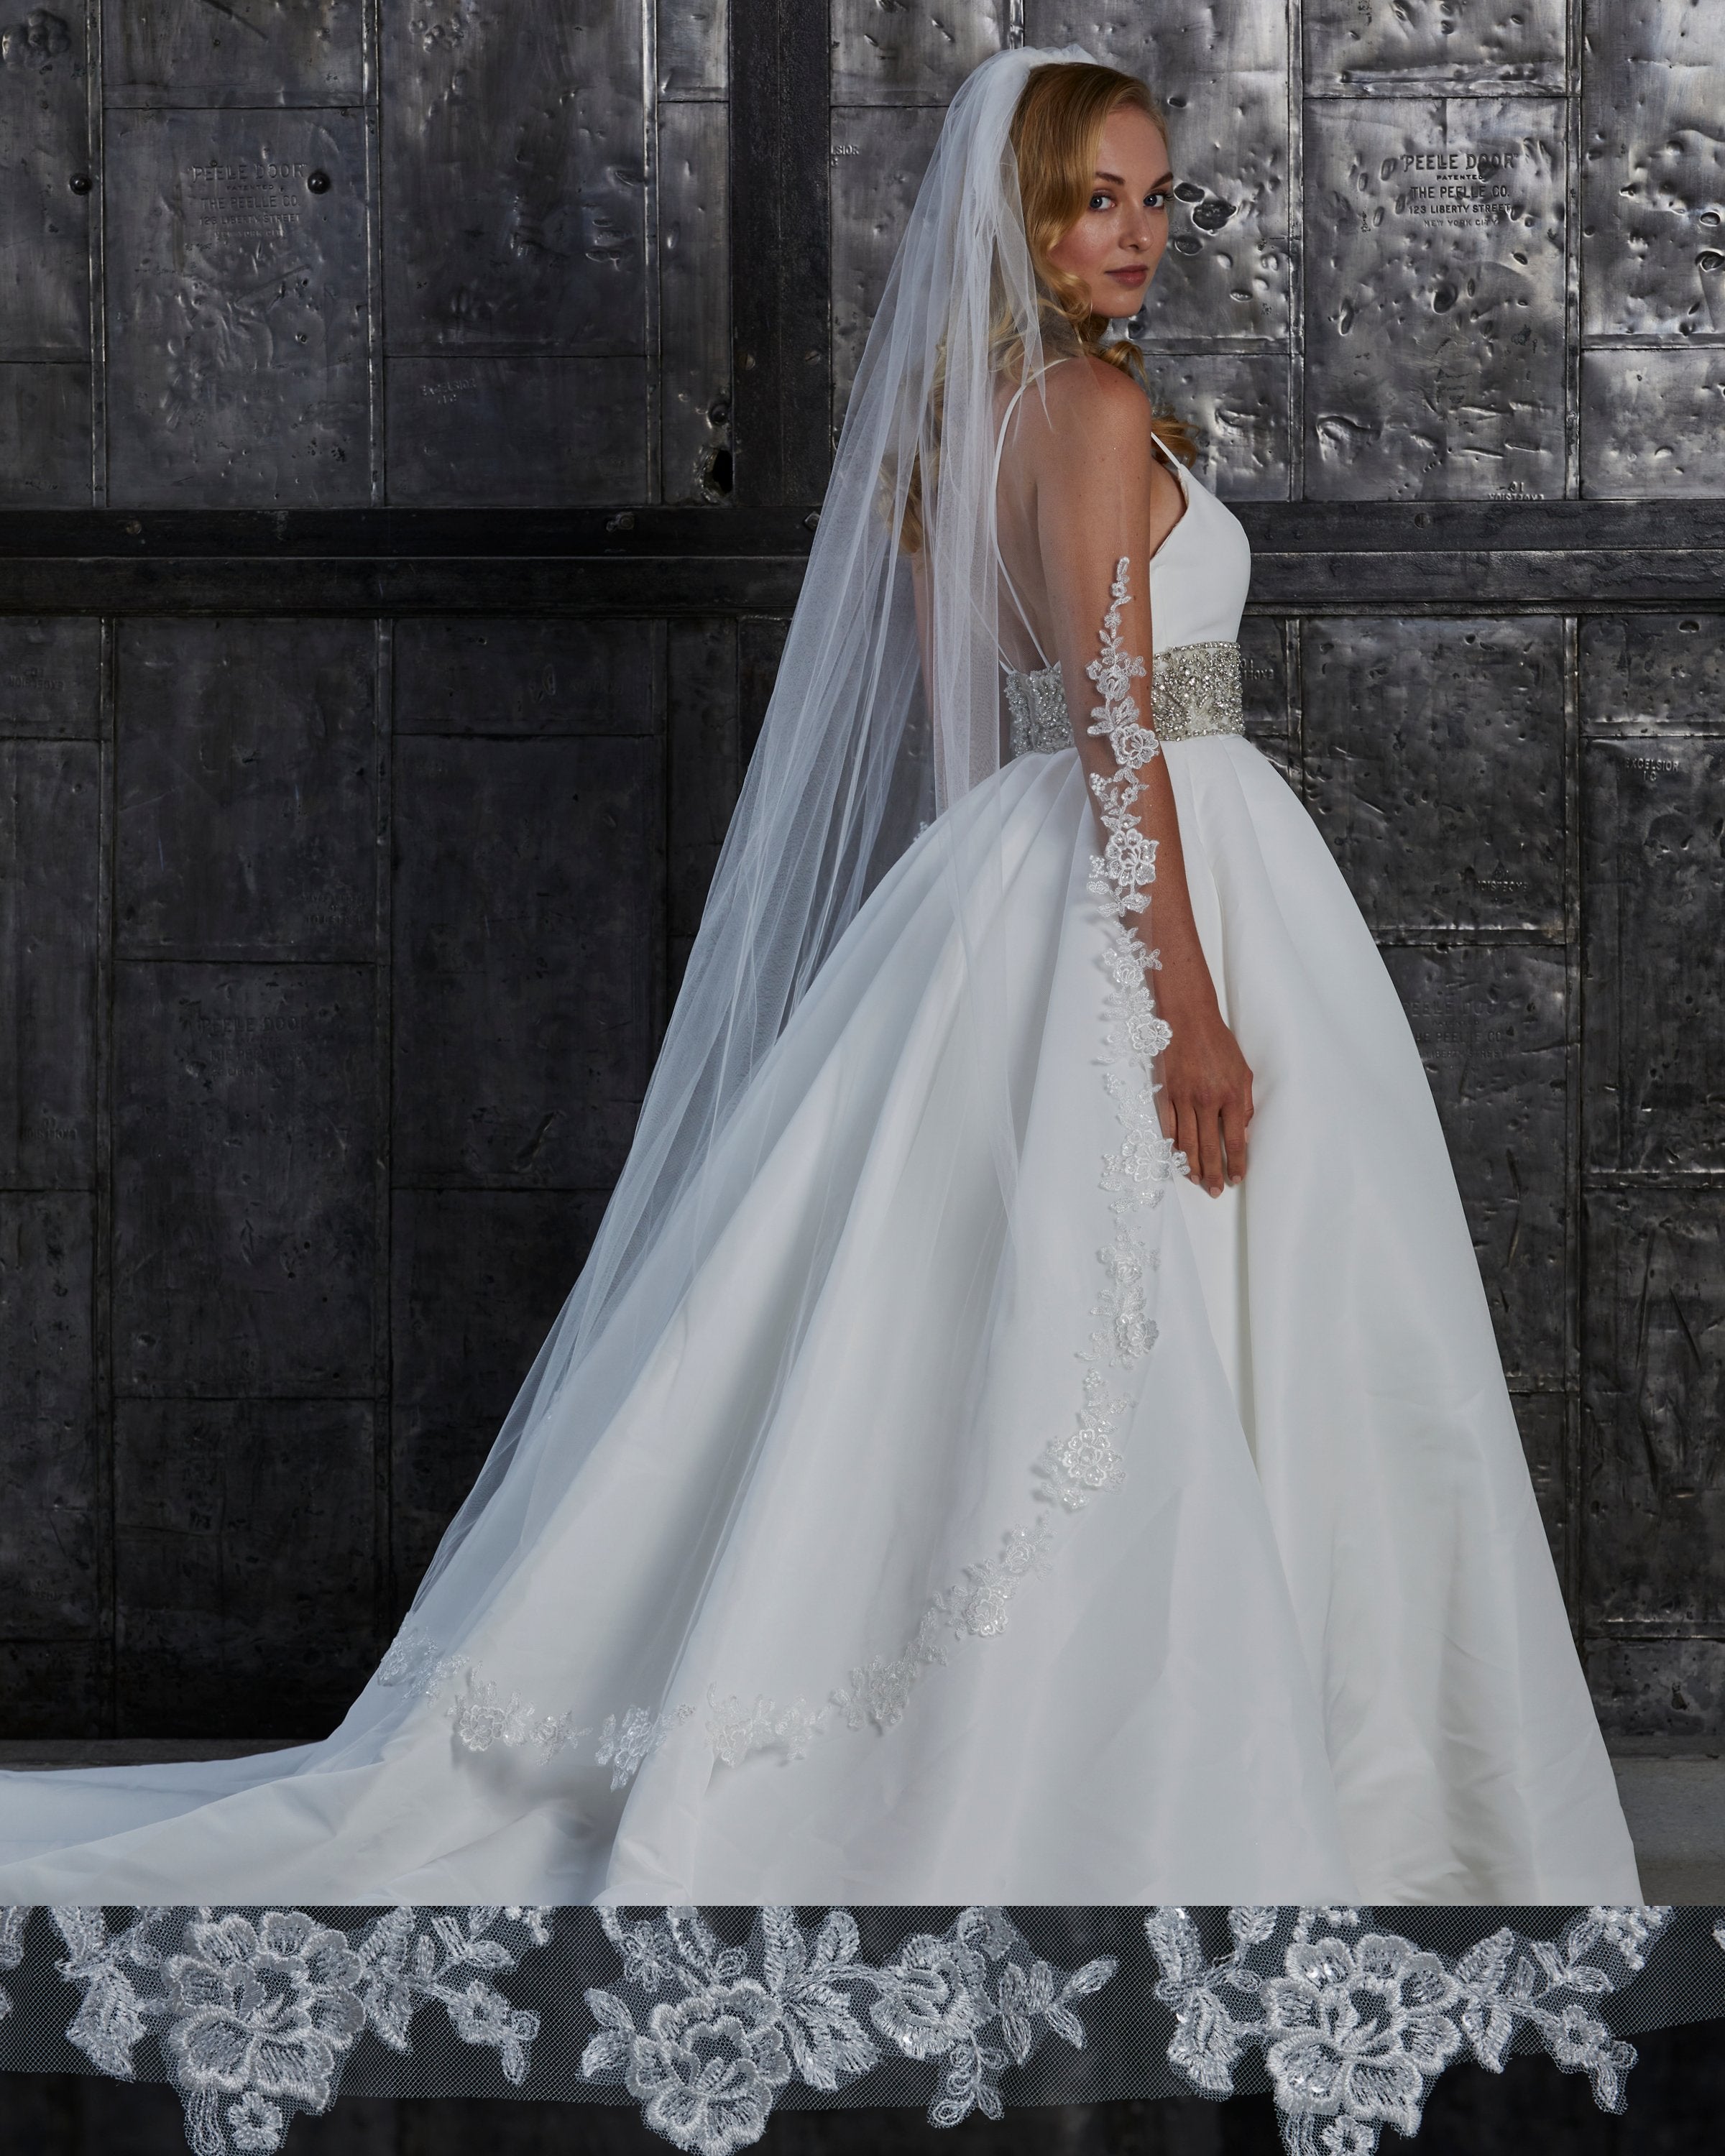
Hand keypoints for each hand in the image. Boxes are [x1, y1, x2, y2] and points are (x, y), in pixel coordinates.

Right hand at [1154, 983, 1251, 1196]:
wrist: (1188, 1018)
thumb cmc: (1219, 1043)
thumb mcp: (1243, 1070)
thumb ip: (1245, 1103)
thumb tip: (1242, 1133)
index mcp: (1231, 1095)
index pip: (1233, 1140)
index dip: (1235, 1164)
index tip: (1235, 1179)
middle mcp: (1207, 1101)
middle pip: (1209, 1148)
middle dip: (1213, 1173)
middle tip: (1214, 1191)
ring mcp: (1183, 1099)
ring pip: (1186, 1142)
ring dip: (1192, 1165)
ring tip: (1196, 1181)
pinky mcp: (1165, 1094)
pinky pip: (1168, 1128)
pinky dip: (1172, 1146)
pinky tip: (1177, 1159)